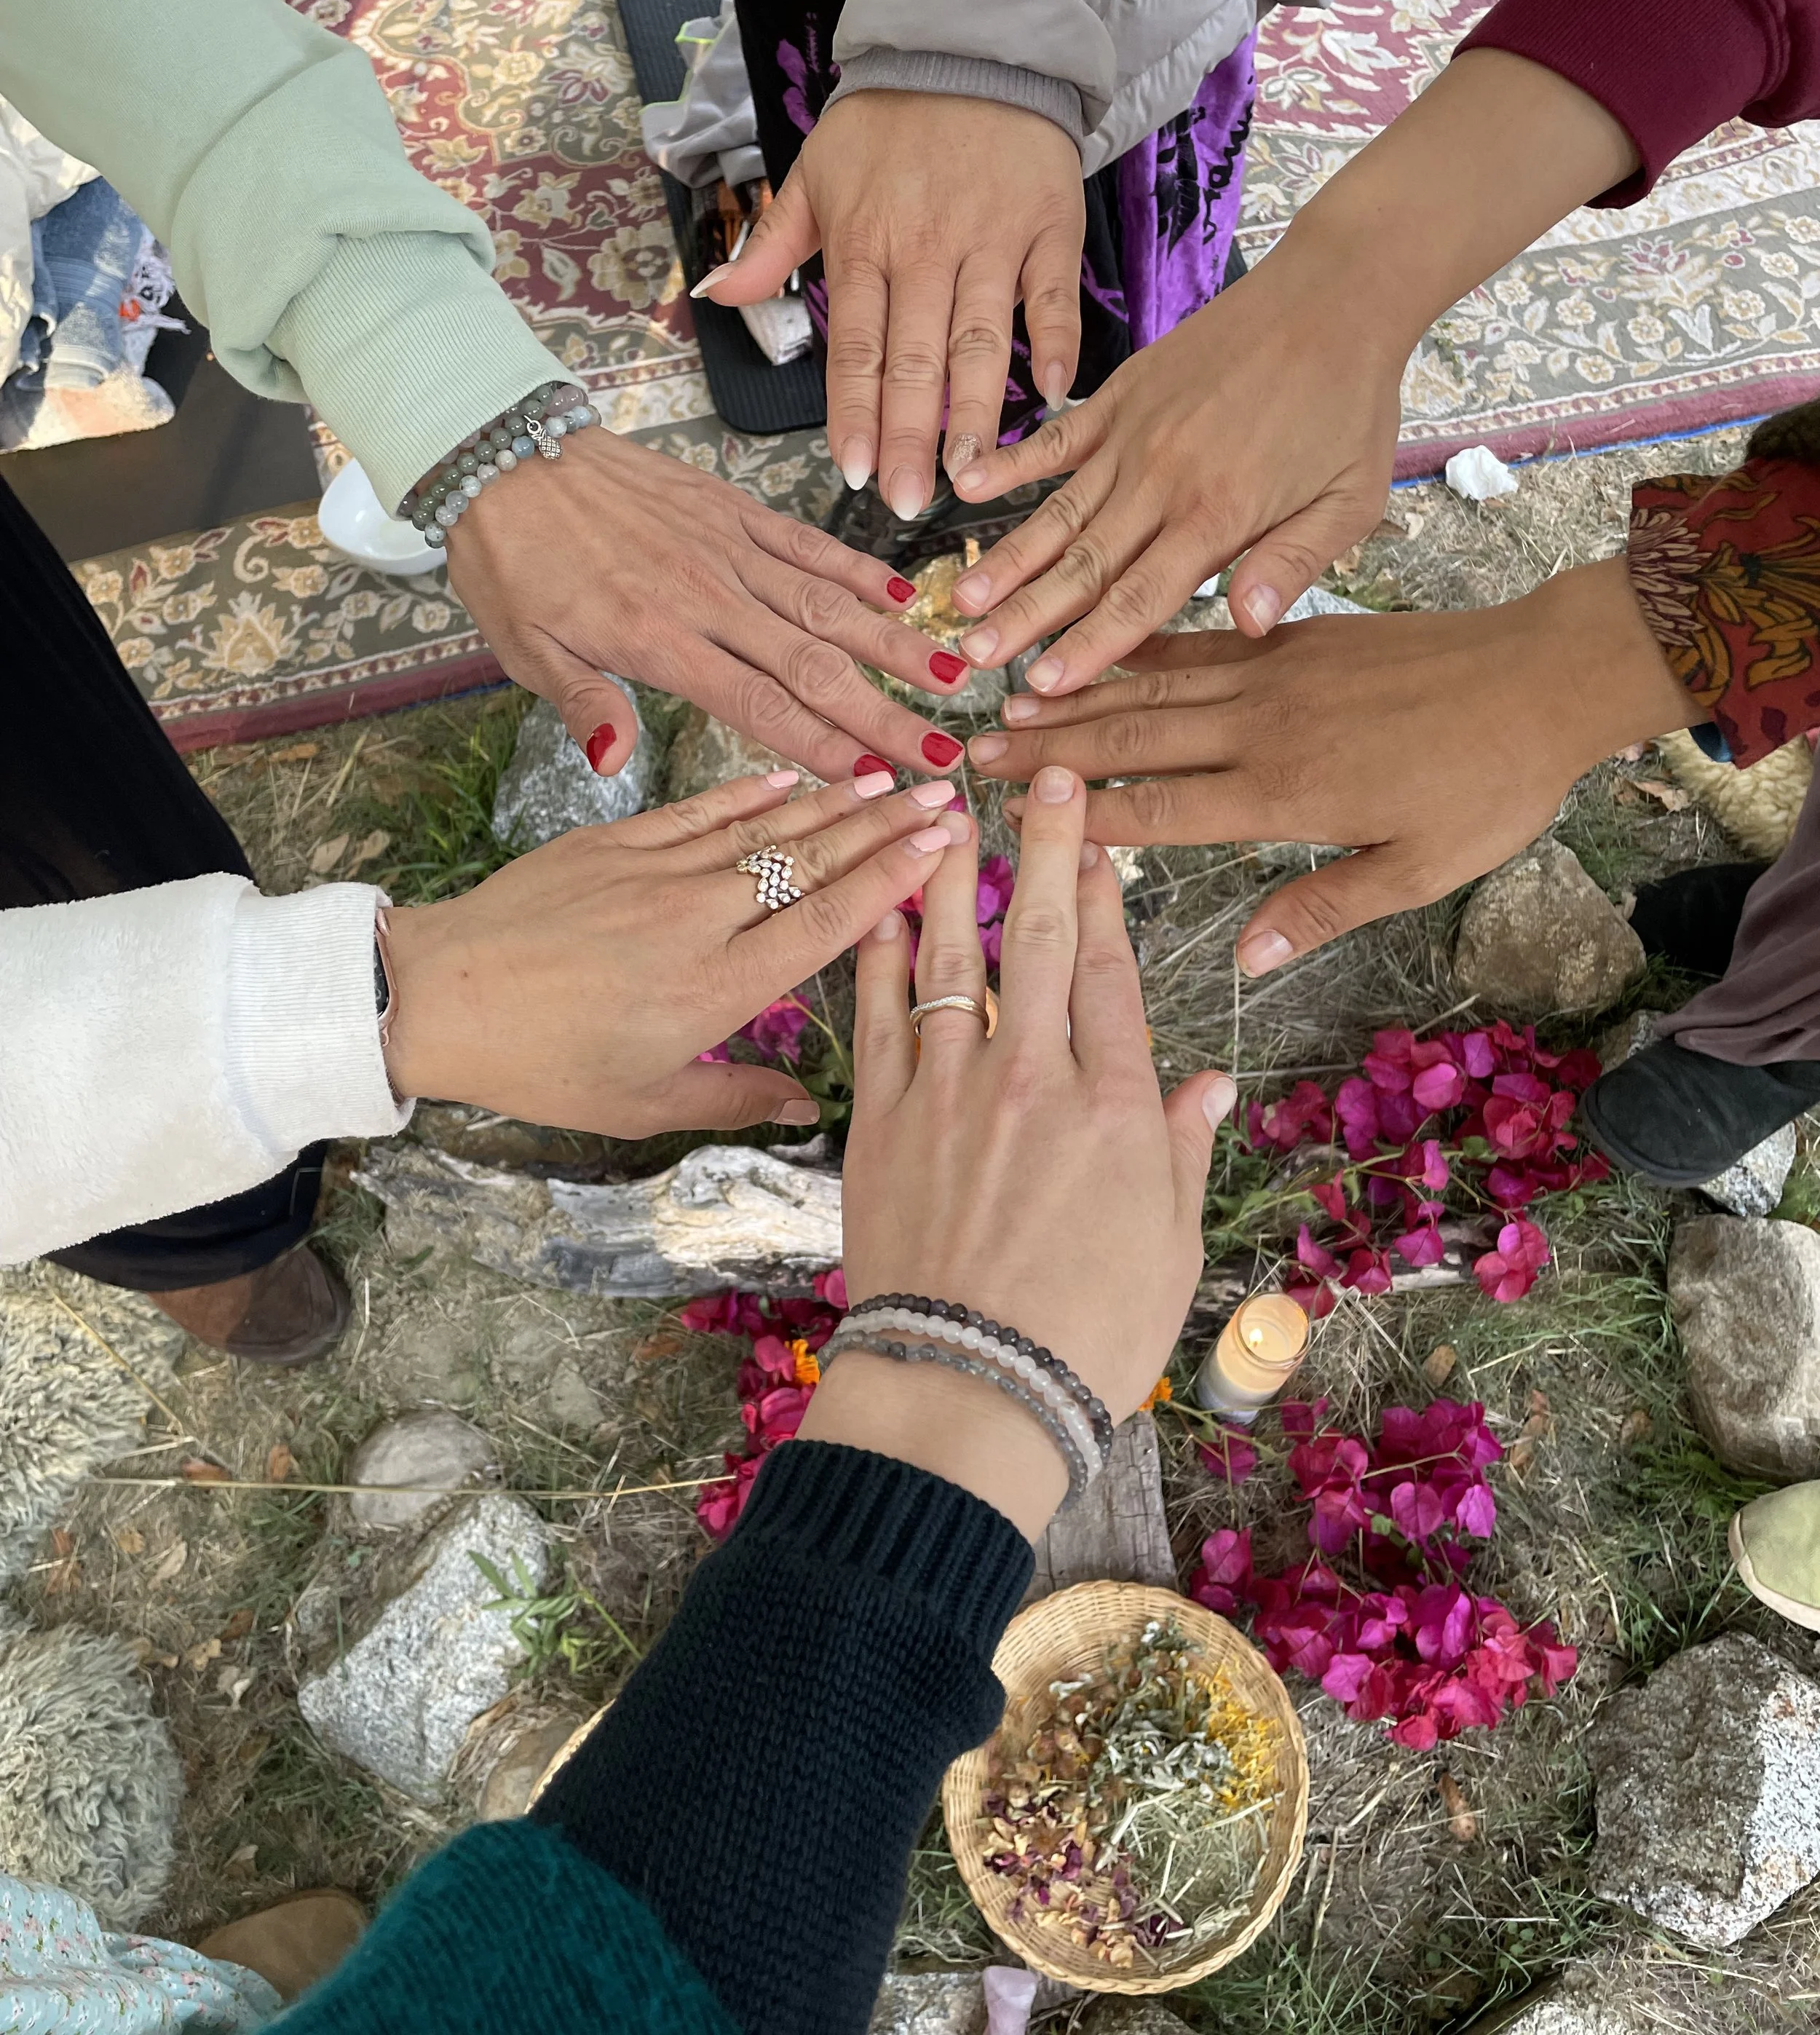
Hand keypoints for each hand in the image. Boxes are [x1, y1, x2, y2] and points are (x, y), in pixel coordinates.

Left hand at [380, 768, 969, 1134]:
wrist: (444, 996)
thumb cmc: (543, 1063)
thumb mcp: (643, 1104)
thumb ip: (734, 1099)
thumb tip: (807, 1109)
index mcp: (717, 990)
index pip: (826, 920)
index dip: (891, 878)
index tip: (942, 845)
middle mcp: (700, 921)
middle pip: (813, 862)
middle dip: (885, 825)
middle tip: (944, 793)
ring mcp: (658, 873)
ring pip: (766, 827)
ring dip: (834, 799)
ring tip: (889, 774)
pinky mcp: (615, 842)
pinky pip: (701, 810)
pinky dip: (751, 791)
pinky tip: (793, 778)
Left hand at [445, 426, 971, 781]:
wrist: (503, 456)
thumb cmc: (513, 564)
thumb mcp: (526, 650)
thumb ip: (584, 703)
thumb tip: (615, 762)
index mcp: (657, 638)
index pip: (759, 705)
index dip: (825, 747)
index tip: (880, 784)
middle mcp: (706, 594)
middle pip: (813, 665)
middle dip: (884, 714)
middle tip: (943, 753)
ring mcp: (726, 547)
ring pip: (827, 603)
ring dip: (892, 644)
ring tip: (951, 677)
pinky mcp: (732, 509)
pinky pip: (807, 543)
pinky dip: (859, 569)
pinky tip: (904, 598)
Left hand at [695, 91, 1084, 523]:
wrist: (974, 42)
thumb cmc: (889, 119)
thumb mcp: (815, 172)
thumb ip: (771, 244)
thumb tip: (715, 298)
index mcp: (864, 243)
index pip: (856, 348)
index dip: (855, 415)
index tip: (856, 474)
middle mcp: (925, 249)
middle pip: (915, 360)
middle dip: (909, 437)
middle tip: (907, 503)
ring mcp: (991, 241)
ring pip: (982, 341)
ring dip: (977, 413)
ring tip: (970, 474)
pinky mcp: (1048, 227)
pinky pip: (1053, 296)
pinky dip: (1058, 344)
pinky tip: (1055, 396)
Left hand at [798, 768, 1232, 1537]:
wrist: (972, 1386)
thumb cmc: (1086, 1334)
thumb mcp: (1170, 1246)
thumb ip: (1179, 1152)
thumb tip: (1207, 1086)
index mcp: (1115, 1104)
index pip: (1115, 973)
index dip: (1108, 897)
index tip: (1100, 839)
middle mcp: (1035, 1076)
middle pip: (1045, 938)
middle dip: (1047, 848)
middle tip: (1045, 778)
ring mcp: (952, 1091)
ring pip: (952, 955)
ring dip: (952, 875)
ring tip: (945, 809)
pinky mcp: (883, 1119)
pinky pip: (879, 1015)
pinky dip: (879, 958)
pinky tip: (878, 910)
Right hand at [943, 50, 1641, 696]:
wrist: (1334, 297)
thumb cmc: (1350, 405)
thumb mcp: (1350, 499)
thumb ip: (1295, 563)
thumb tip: (1250, 628)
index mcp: (1219, 514)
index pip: (1140, 598)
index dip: (1089, 647)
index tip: (1044, 687)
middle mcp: (1163, 479)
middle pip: (1083, 565)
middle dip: (1026, 618)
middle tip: (974, 658)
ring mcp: (1134, 435)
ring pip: (1059, 512)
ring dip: (1007, 559)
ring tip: (960, 599)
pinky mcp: (1122, 395)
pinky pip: (1057, 438)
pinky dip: (1011, 462)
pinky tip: (966, 485)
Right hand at [965, 560, 1702, 980]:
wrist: (1546, 674)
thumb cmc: (1490, 785)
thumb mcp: (1419, 869)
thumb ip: (1325, 907)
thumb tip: (1244, 959)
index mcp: (1285, 791)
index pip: (1158, 808)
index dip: (1082, 815)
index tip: (1013, 816)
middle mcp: (1262, 724)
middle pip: (1133, 737)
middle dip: (1049, 747)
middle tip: (972, 753)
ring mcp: (1275, 671)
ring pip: (1153, 684)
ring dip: (1077, 693)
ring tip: (1008, 699)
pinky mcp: (1295, 636)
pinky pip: (1198, 643)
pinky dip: (1140, 648)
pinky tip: (1101, 648)